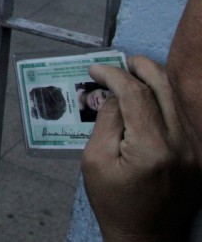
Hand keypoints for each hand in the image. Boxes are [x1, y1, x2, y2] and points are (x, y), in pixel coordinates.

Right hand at [82, 56, 199, 241]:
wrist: (146, 236)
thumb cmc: (114, 201)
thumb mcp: (95, 161)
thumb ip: (107, 121)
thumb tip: (114, 92)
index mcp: (153, 149)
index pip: (136, 94)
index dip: (114, 75)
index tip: (95, 69)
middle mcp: (183, 145)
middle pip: (164, 87)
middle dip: (139, 67)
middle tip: (119, 61)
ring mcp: (197, 150)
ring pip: (178, 98)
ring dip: (154, 80)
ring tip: (131, 75)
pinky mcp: (200, 154)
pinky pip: (184, 115)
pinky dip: (165, 100)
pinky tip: (147, 99)